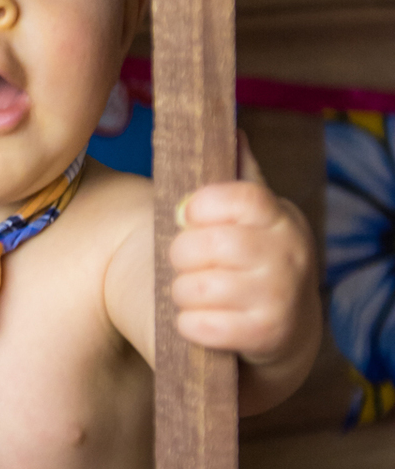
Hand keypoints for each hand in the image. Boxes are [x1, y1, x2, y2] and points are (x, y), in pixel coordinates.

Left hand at [169, 135, 316, 365]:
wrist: (286, 327)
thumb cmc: (256, 261)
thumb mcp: (256, 219)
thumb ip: (240, 180)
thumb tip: (233, 132)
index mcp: (280, 217)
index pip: (240, 197)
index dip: (201, 205)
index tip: (186, 215)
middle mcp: (288, 255)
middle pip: (208, 244)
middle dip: (180, 254)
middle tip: (183, 261)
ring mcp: (279, 296)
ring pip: (198, 287)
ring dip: (181, 291)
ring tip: (190, 291)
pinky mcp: (265, 335)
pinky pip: (201, 325)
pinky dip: (188, 323)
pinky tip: (196, 319)